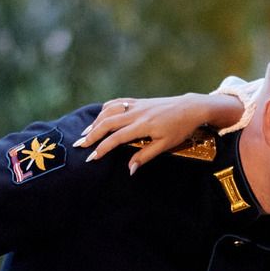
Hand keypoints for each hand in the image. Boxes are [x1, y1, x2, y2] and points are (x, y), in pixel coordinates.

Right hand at [77, 91, 246, 171]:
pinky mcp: (138, 101)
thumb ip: (145, 156)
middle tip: (79, 145)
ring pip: (109, 111)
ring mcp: (136, 105)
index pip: (116, 138)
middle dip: (91, 135)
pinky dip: (106, 109)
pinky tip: (100, 117)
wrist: (191, 108)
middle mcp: (136, 113)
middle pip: (107, 123)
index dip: (102, 148)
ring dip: (96, 122)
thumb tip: (129, 169)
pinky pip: (117, 103)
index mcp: (142, 126)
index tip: (91, 158)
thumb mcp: (165, 145)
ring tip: (86, 133)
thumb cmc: (180, 129)